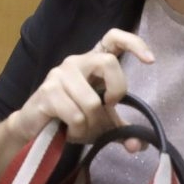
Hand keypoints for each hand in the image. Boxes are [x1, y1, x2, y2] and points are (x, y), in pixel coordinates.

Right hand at [6, 29, 154, 147]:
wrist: (33, 129)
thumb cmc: (69, 119)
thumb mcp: (100, 124)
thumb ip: (121, 131)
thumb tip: (138, 144)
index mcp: (91, 63)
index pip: (112, 38)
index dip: (133, 43)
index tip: (150, 61)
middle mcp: (75, 62)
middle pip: (107, 62)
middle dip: (117, 91)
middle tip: (109, 108)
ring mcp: (59, 74)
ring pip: (92, 101)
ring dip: (91, 124)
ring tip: (80, 128)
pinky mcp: (48, 91)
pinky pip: (76, 115)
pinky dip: (77, 130)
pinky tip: (68, 130)